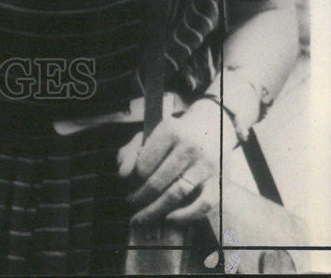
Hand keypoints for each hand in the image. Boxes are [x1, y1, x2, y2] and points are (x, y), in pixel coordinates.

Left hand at [118, 99, 237, 225]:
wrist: (213, 124)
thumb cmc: (176, 132)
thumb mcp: (152, 132)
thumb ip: (131, 151)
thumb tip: (123, 175)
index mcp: (170, 131)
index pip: (143, 164)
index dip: (133, 179)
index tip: (128, 184)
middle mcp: (189, 147)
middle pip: (157, 182)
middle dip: (139, 198)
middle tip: (129, 204)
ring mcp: (205, 166)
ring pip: (176, 194)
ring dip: (155, 210)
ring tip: (141, 217)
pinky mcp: (219, 181)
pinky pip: (203, 205)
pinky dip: (185, 216)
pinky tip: (169, 219)